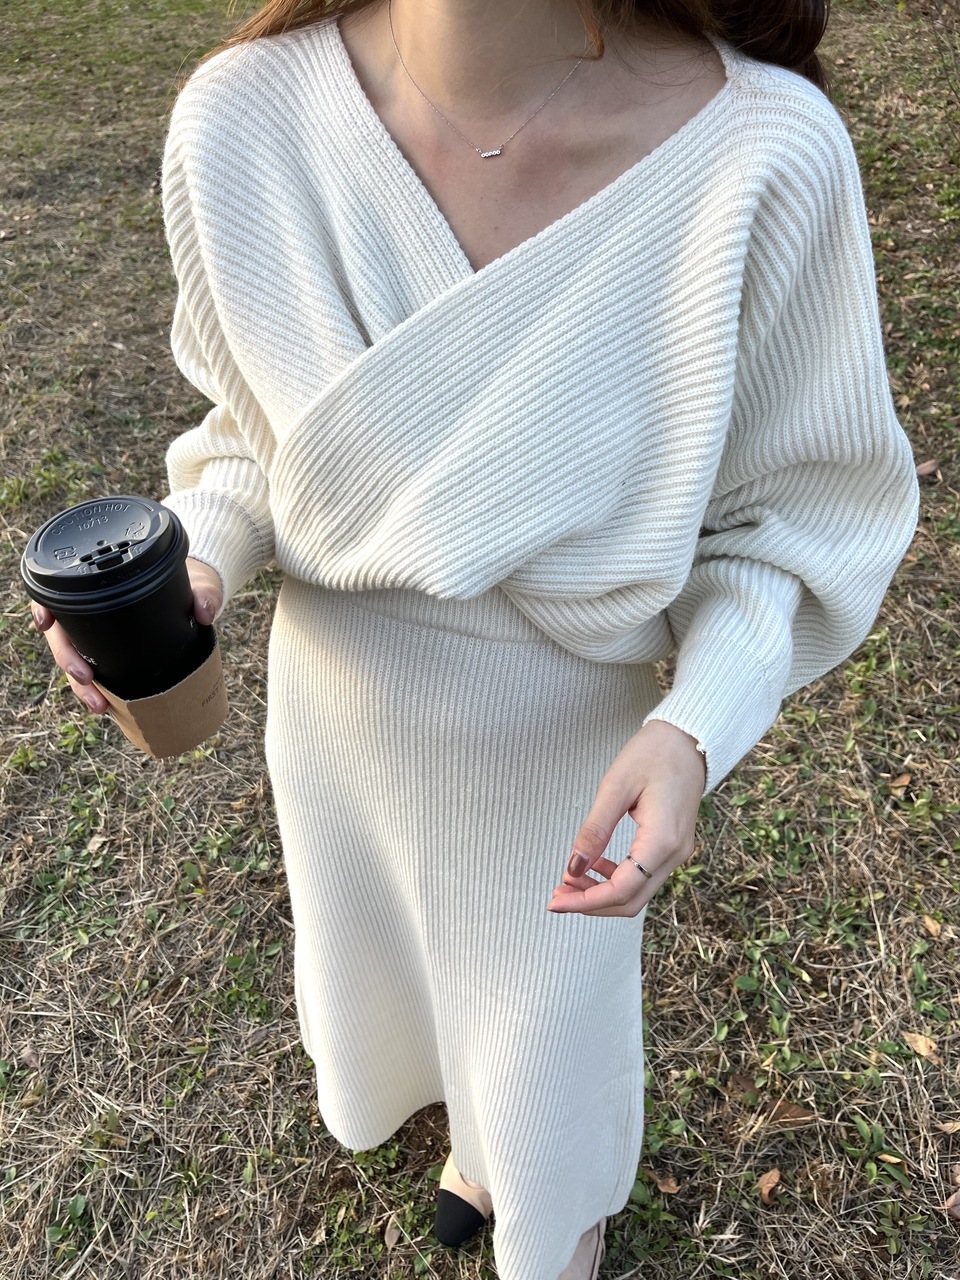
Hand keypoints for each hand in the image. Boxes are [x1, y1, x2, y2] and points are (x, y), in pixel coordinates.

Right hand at [31, 556, 223, 714]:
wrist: (201, 592)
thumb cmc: (192, 579)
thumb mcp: (199, 582)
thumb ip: (204, 593)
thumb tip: (205, 613)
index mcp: (103, 586)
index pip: (57, 593)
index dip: (43, 607)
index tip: (46, 623)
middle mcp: (94, 611)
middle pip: (63, 635)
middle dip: (68, 660)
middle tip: (86, 679)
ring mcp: (101, 635)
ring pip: (76, 661)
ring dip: (80, 687)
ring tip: (99, 706)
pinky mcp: (115, 653)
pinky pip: (98, 673)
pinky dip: (98, 691)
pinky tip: (106, 707)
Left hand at [547, 720, 705, 917]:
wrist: (689, 738)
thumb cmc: (654, 753)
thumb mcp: (616, 786)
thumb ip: (594, 830)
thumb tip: (573, 867)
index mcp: (662, 840)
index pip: (621, 890)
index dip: (586, 902)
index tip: (555, 902)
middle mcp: (675, 854)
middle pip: (630, 901)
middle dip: (591, 903)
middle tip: (557, 895)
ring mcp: (677, 852)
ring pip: (637, 892)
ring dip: (602, 892)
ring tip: (570, 879)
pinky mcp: (673, 846)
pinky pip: (643, 875)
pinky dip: (616, 878)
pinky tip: (594, 863)